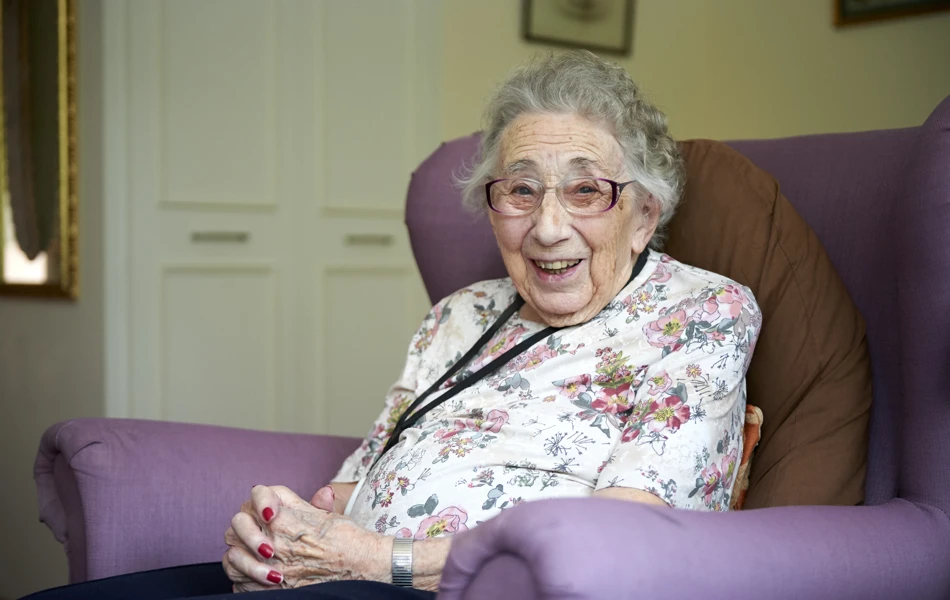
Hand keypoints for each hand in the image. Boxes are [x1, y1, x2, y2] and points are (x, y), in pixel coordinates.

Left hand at [223, 485, 390, 590]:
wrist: (361, 567)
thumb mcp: (324, 512)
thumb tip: (305, 495)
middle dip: (243, 530)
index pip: (253, 501)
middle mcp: (273, 543)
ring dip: (239, 556)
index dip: (259, 502)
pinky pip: (239, 584)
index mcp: (284, 519)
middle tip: (259, 534)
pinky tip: (256, 577)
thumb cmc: (347, 538)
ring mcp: (269, 568)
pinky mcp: (269, 590)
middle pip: (235, 528)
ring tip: (255, 557)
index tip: (269, 511)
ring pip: (232, 558)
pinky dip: (243, 580)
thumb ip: (304, 502)